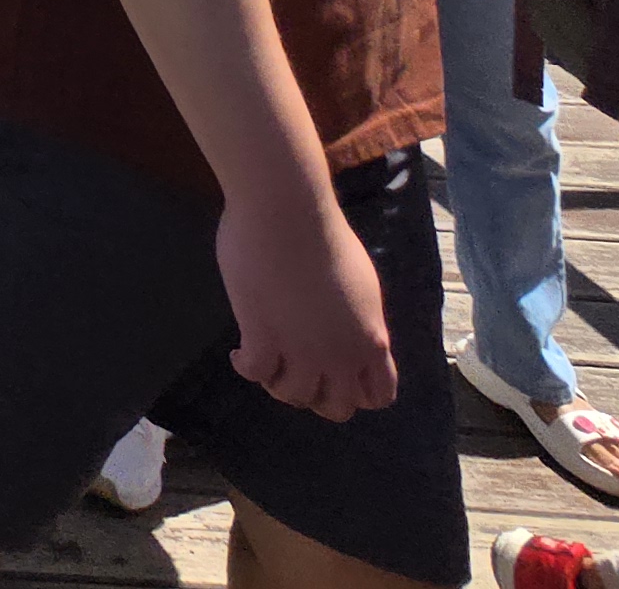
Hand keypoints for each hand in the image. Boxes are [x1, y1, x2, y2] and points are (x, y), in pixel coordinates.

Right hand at [215, 188, 398, 419]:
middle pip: (336, 407)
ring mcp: (302, 351)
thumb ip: (356, 318)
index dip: (356, 392)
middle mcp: (341, 355)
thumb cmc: (322, 234)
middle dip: (316, 394)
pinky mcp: (263, 340)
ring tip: (266, 358)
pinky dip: (246, 366)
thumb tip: (343, 330)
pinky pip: (255, 374)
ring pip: (293, 396)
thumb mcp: (360, 285)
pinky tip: (240, 350)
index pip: (378, 395)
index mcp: (371, 339)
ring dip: (278, 383)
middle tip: (297, 370)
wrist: (287, 212)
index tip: (334, 374)